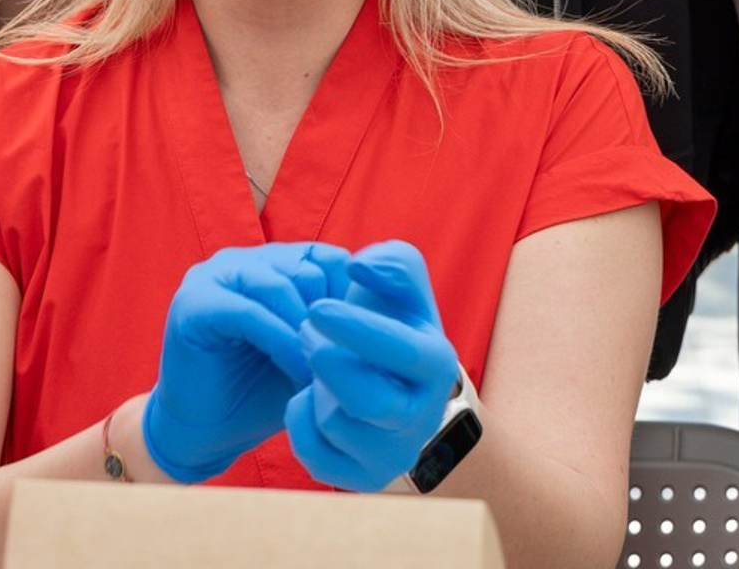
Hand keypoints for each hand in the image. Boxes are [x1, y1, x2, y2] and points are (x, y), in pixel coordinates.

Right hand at [142, 241, 350, 482]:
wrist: (204, 432)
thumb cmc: (262, 390)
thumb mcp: (309, 351)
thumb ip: (334, 325)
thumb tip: (389, 316)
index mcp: (270, 262)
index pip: (326, 257)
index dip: (352, 296)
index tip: (370, 341)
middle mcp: (242, 260)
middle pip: (306, 267)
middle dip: (332, 317)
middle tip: (348, 360)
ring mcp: (214, 276)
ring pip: (279, 285)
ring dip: (308, 331)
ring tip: (325, 370)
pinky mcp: (194, 303)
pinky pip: (249, 312)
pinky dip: (280, 342)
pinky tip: (299, 372)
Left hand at [285, 240, 456, 491]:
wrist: (393, 378)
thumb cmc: (392, 320)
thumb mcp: (402, 281)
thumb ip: (390, 262)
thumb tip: (358, 268)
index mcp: (437, 366)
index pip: (403, 353)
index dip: (359, 329)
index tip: (318, 307)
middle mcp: (422, 418)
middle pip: (366, 399)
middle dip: (327, 362)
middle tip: (307, 331)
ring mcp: (393, 453)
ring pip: (336, 424)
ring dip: (314, 385)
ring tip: (317, 360)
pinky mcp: (361, 477)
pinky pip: (315, 455)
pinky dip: (300, 420)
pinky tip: (310, 395)